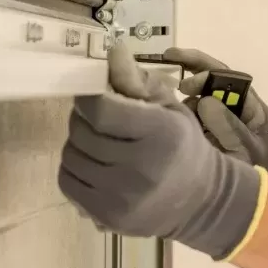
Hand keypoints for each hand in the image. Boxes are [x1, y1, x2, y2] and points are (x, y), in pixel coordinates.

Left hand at [56, 44, 262, 258]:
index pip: (100, 109)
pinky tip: (93, 166)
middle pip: (81, 132)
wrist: (200, 201)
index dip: (88, 98)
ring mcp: (121, 196)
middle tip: (97, 120)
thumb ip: (136, 80)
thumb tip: (112, 50)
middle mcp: (140, 167)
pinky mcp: (107, 216)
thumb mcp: (168, 108)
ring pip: (70, 156)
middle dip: (83, 120)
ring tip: (97, 144)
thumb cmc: (181, 146)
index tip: (93, 97)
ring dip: (77, 144)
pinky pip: (67, 182)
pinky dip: (73, 169)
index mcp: (159, 133)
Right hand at [160, 47, 267, 174]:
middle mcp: (236, 114)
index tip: (184, 84)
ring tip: (167, 115)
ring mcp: (219, 128)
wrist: (255, 216)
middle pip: (213, 84)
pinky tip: (166, 126)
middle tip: (167, 73)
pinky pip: (190, 122)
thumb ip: (229, 126)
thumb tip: (204, 101)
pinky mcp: (205, 141)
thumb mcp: (247, 152)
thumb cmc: (258, 184)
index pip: (230, 78)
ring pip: (197, 103)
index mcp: (253, 111)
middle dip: (191, 77)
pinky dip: (178, 120)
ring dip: (183, 104)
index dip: (206, 72)